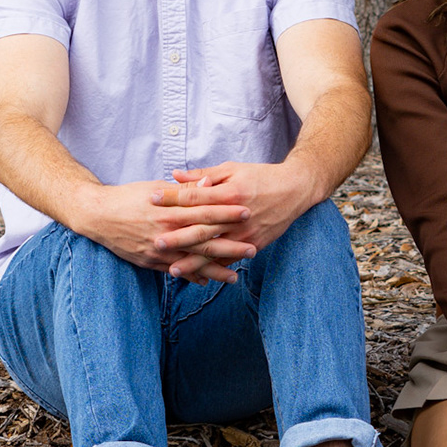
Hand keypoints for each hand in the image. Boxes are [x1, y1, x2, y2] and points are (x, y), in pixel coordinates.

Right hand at [72, 180, 250, 283]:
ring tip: (235, 276)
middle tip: (253, 249)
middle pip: (203, 240)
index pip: (204, 211)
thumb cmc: (128, 197)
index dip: (226, 212)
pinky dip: (190, 276)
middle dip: (229, 246)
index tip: (247, 212)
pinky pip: (174, 271)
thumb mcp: (155, 188)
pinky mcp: (148, 261)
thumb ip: (183, 191)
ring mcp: (157, 250)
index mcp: (169, 210)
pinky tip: (206, 282)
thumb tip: (209, 184)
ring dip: (214, 270)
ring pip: (192, 262)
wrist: (96, 215)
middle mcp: (165, 232)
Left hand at [156, 162, 316, 255]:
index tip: (151, 199)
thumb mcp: (232, 169)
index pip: (194, 195)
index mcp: (228, 192)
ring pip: (215, 250)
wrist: (295, 190)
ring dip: (194, 261)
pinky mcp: (254, 244)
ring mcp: (245, 233)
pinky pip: (231, 259)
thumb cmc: (261, 176)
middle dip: (178, 236)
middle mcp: (235, 215)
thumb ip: (203, 174)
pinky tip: (199, 277)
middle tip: (155, 242)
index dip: (172, 197)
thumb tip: (175, 175)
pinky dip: (215, 269)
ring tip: (172, 269)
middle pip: (202, 227)